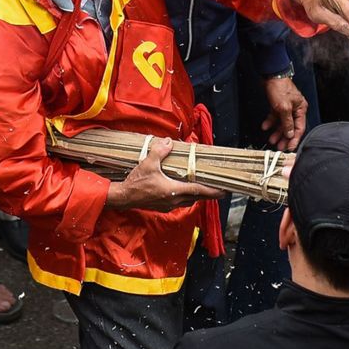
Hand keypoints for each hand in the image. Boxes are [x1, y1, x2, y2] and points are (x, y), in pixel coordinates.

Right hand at [107, 139, 221, 212]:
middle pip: (197, 198)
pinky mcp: (164, 206)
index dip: (213, 190)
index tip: (225, 190)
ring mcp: (169, 205)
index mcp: (173, 190)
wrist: (124, 197)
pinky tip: (186, 191)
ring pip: (190, 201)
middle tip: (221, 190)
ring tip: (205, 189)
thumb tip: (169, 141)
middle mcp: (174, 200)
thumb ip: (160, 151)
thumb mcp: (147, 163)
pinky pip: (181, 202)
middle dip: (210, 194)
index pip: (199, 190)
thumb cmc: (136, 182)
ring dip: (199, 196)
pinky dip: (188, 197)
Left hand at [261, 77, 307, 149]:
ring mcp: (286, 107)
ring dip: (276, 132)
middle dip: (284, 138)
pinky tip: (265, 126)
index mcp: (301, 109)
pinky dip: (270, 122)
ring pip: (282, 123)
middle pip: (290, 127)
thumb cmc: (280, 87)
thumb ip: (287, 122)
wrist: (271, 75)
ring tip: (271, 140)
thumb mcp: (284, 107)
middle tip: (279, 147)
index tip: (290, 148)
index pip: (299, 128)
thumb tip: (290, 134)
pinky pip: (275, 117)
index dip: (294, 139)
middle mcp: (295, 109)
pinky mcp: (278, 105)